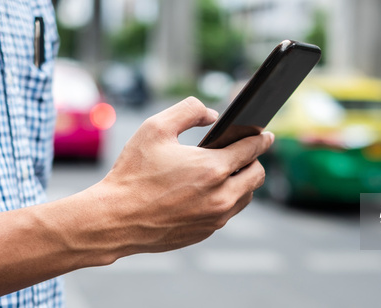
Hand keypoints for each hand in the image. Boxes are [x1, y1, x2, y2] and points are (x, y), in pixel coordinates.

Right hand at [89, 97, 273, 256]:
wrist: (115, 219)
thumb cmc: (133, 173)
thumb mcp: (155, 128)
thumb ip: (188, 110)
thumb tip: (213, 115)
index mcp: (212, 168)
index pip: (251, 150)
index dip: (261, 139)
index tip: (265, 135)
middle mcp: (220, 196)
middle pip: (257, 176)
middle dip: (253, 161)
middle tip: (243, 153)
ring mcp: (214, 218)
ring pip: (245, 197)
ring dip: (241, 182)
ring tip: (225, 171)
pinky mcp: (205, 232)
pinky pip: (227, 213)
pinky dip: (225, 199)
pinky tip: (208, 191)